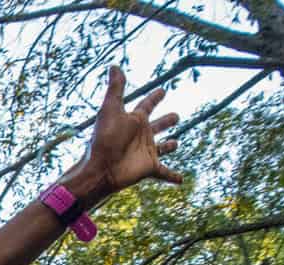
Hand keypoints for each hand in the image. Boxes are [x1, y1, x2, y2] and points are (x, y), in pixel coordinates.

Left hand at [72, 67, 183, 200]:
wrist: (102, 167)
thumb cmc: (105, 138)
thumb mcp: (111, 109)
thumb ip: (116, 88)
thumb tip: (113, 65)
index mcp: (134, 120)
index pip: (147, 105)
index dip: (155, 97)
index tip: (163, 90)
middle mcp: (141, 135)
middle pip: (157, 126)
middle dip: (166, 121)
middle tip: (176, 116)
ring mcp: (146, 152)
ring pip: (162, 148)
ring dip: (169, 146)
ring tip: (176, 143)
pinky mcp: (149, 168)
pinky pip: (165, 172)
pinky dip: (173, 176)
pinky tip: (182, 180)